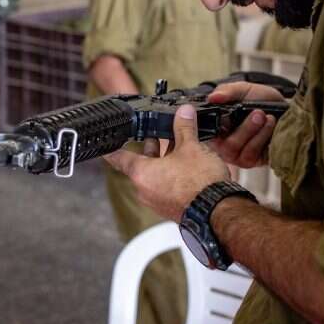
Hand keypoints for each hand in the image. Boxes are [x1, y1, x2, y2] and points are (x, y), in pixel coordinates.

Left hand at [105, 104, 230, 221]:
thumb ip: (184, 128)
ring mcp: (157, 201)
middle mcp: (145, 190)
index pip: (119, 158)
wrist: (218, 211)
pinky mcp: (171, 208)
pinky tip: (188, 165)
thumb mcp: (191, 147)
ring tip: (179, 146)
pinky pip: (166, 187)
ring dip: (165, 161)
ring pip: (156, 175)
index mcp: (141, 174)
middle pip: (141, 164)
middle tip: (159, 134)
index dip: (112, 148)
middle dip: (151, 148)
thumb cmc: (200, 183)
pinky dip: (173, 174)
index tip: (105, 146)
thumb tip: (183, 113)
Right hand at [206, 81, 286, 167]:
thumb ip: (227, 91)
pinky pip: (250, 155)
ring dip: (254, 131)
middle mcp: (222, 144)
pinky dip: (262, 138)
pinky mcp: (251, 161)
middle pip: (222, 145)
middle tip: (257, 113)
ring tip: (266, 117)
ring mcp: (236, 155)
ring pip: (235, 149)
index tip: (227, 118)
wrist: (286, 109)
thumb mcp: (243, 90)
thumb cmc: (261, 100)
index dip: (211, 126)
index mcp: (215, 128)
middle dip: (243, 128)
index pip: (204, 134)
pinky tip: (270, 125)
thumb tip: (212, 97)